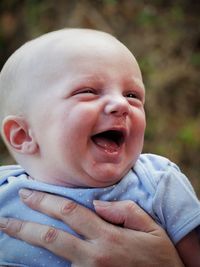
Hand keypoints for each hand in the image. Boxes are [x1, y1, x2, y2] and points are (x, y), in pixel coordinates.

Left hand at [0, 189, 183, 266]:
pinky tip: (28, 261)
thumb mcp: (150, 227)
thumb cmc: (159, 256)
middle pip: (51, 236)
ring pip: (51, 257)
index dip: (46, 201)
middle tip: (5, 219)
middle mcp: (94, 256)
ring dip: (28, 246)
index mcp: (108, 236)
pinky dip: (42, 265)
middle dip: (25, 226)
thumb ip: (124, 210)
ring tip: (10, 235)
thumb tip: (96, 204)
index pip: (69, 212)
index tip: (28, 193)